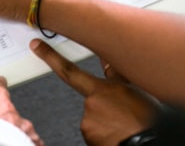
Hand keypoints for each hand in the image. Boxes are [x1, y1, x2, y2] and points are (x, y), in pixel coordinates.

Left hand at [30, 39, 159, 145]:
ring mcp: (87, 122)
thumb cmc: (147, 120)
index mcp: (102, 89)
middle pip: (90, 99)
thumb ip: (117, 74)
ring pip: (93, 116)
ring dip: (105, 119)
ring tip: (124, 124)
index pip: (69, 70)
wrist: (147, 143)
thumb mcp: (137, 89)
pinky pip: (93, 131)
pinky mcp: (87, 136)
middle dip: (104, 104)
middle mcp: (90, 104)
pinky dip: (103, 131)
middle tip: (123, 114)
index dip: (51, 57)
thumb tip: (109, 61)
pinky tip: (118, 132)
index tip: (37, 48)